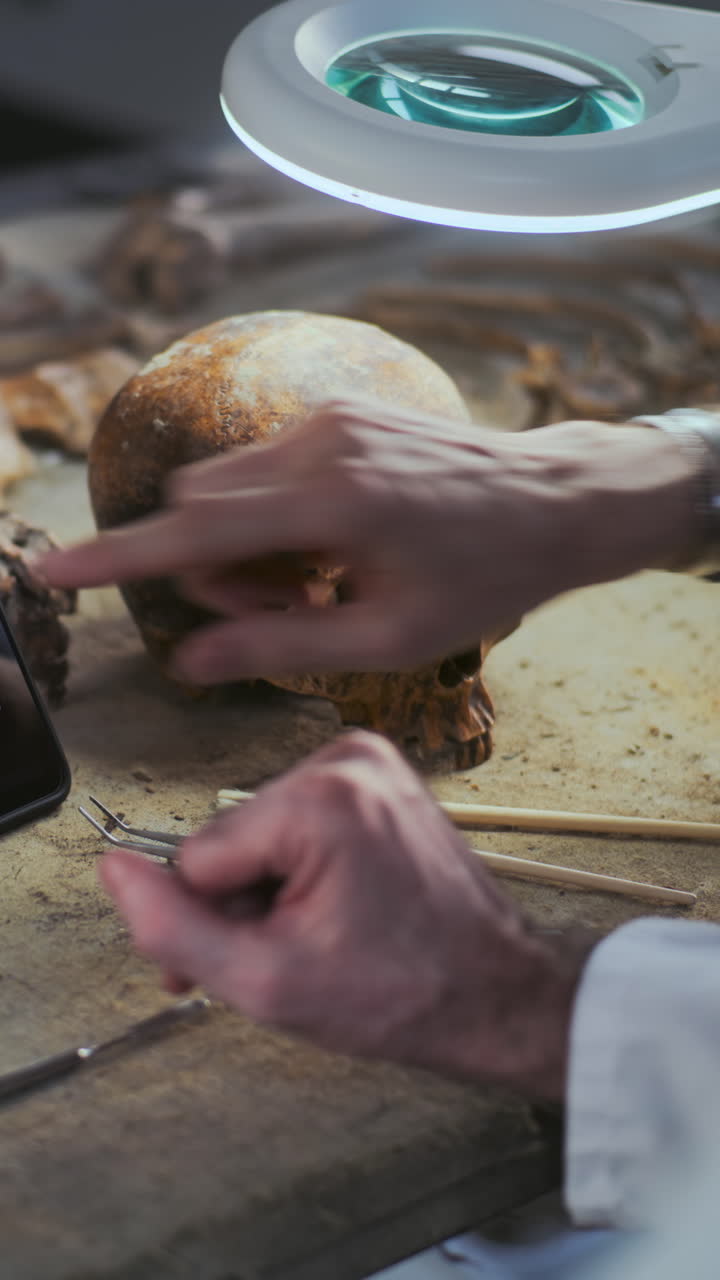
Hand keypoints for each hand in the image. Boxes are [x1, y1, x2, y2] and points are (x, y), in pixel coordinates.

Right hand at [43, 401, 696, 683]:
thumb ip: (279, 648)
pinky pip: (264, 463)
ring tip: (314, 579)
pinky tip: (331, 541)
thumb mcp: (388, 637)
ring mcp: (329, 419)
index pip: (191, 531)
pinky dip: (271, 511)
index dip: (115, 558)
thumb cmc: (484, 577)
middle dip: (212, 568)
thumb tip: (190, 662)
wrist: (555, 502)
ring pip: (226, 485)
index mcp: (333, 503)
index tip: (52, 570)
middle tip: (282, 610)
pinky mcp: (340, 411)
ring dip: (241, 541)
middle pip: (199, 507)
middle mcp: (319, 445)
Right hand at [100, 731, 594, 1100]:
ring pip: (261, 828)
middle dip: (243, 902)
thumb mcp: (265, 983)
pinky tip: (339, 902)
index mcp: (320, 800)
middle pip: (231, 836)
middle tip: (289, 953)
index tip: (251, 960)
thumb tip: (113, 871)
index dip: (212, 921)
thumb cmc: (403, 995)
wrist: (495, 991)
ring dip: (272, 885)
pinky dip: (303, 863)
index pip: (197, 857)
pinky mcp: (378, 772)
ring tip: (322, 931)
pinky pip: (299, 816)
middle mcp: (345, 758)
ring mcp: (367, 758)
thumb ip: (171, 929)